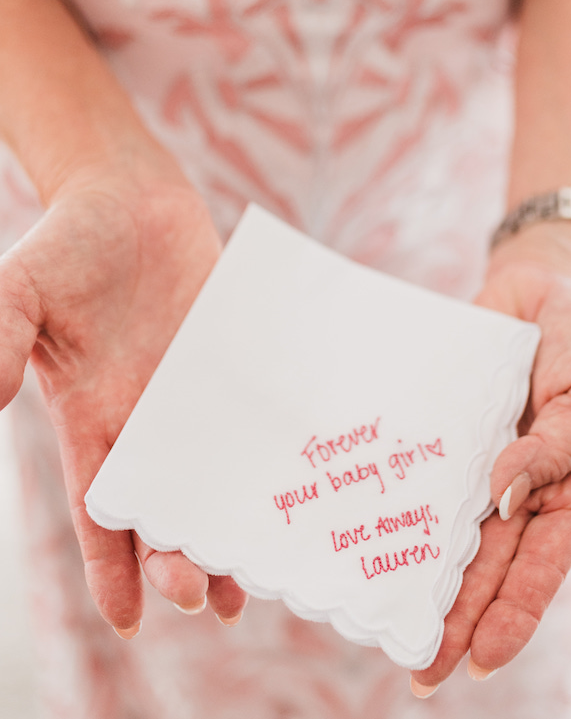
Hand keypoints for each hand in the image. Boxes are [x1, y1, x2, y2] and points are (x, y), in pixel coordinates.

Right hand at [0, 154, 247, 635]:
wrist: (130, 194)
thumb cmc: (70, 242)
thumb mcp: (22, 289)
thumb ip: (0, 338)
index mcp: (94, 419)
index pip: (100, 511)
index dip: (108, 569)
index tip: (126, 622)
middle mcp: (151, 421)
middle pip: (166, 512)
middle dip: (179, 563)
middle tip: (201, 597)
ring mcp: (201, 396)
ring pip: (220, 482)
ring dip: (232, 533)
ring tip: (252, 583)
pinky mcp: (240, 366)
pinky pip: (260, 423)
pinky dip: (276, 463)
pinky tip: (296, 496)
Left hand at [410, 220, 570, 694]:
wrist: (547, 281)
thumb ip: (556, 451)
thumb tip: (506, 498)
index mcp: (570, 489)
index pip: (540, 566)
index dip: (511, 616)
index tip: (476, 663)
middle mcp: (521, 486)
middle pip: (488, 564)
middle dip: (457, 618)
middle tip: (421, 668)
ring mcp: (479, 460)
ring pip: (448, 529)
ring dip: (422, 574)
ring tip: (387, 619)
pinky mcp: (445, 431)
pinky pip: (421, 470)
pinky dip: (399, 501)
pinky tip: (369, 531)